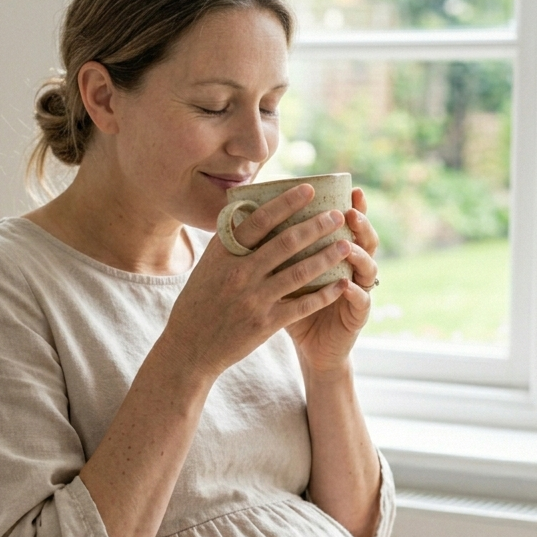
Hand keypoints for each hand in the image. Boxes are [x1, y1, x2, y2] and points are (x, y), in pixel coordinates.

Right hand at [161, 183, 357, 382]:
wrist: (190, 347)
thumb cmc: (200, 302)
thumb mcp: (207, 266)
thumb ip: (229, 243)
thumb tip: (249, 211)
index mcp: (224, 254)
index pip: (260, 220)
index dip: (287, 203)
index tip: (309, 189)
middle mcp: (240, 273)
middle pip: (286, 243)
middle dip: (317, 226)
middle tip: (338, 215)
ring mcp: (254, 299)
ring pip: (299, 272)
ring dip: (327, 256)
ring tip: (346, 244)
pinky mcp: (265, 323)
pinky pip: (302, 305)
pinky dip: (324, 294)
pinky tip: (341, 284)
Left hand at [285, 187, 379, 373]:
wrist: (311, 346)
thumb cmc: (296, 306)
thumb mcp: (287, 275)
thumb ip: (280, 250)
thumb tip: (248, 217)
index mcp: (339, 254)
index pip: (350, 225)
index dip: (355, 206)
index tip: (351, 189)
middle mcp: (354, 269)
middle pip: (366, 240)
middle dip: (361, 224)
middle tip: (350, 212)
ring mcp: (360, 291)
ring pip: (368, 268)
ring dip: (359, 256)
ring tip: (348, 246)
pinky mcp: (358, 316)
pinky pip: (361, 301)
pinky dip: (355, 293)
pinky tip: (346, 285)